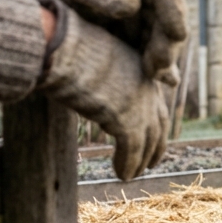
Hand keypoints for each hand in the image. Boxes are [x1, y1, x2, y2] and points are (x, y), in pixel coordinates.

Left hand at [15, 0, 187, 84]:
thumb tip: (132, 7)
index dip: (175, 14)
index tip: (177, 34)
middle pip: (168, 20)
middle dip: (168, 44)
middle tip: (157, 66)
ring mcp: (139, 16)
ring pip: (161, 39)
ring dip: (163, 59)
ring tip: (153, 76)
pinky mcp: (131, 35)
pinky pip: (148, 51)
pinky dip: (153, 67)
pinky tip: (158, 83)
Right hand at [39, 2, 167, 180]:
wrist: (62, 47)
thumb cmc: (66, 48)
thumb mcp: (93, 60)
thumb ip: (104, 78)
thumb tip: (95, 90)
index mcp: (140, 68)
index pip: (155, 101)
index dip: (154, 122)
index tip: (153, 137)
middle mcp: (146, 85)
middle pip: (158, 123)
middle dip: (155, 146)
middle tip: (150, 164)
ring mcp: (140, 103)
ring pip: (148, 140)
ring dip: (140, 161)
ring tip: (132, 175)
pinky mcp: (128, 120)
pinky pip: (132, 149)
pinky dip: (127, 164)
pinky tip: (121, 175)